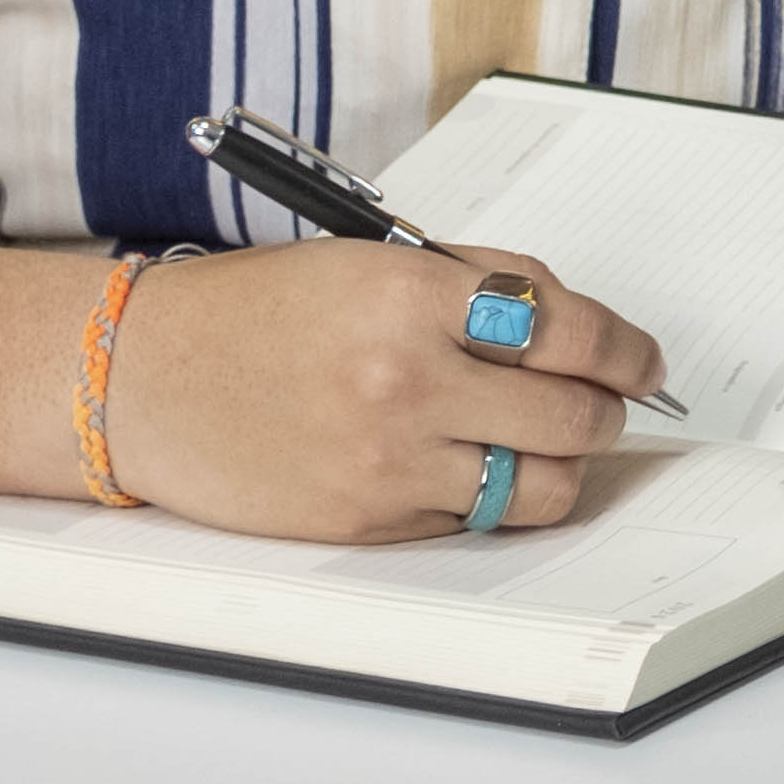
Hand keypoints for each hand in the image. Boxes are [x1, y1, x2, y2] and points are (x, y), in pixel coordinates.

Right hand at [104, 238, 667, 544]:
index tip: (644, 363)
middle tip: (604, 404)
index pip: (572, 329)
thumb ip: (481, 285)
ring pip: (542, 486)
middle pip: (575, 416)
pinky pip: (474, 520)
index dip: (629, 351)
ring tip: (547, 445)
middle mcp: (405, 380)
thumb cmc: (253, 314)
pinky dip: (492, 498)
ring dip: (565, 467)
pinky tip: (472, 467)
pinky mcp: (367, 520)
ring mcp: (386, 460)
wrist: (139, 380)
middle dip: (606, 411)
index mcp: (411, 295)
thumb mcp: (370, 262)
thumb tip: (581, 325)